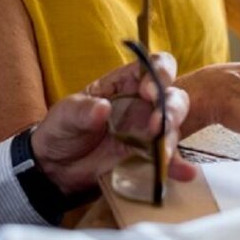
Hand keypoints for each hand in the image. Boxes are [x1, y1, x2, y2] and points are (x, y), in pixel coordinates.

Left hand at [30, 52, 196, 194]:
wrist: (55, 169)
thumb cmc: (63, 129)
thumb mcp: (66, 115)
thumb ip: (83, 110)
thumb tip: (102, 108)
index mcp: (126, 84)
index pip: (156, 66)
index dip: (160, 72)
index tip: (149, 90)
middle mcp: (143, 105)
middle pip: (173, 96)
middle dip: (172, 108)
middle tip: (159, 123)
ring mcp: (147, 132)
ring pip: (174, 127)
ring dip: (172, 137)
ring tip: (163, 153)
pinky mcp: (147, 158)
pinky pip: (167, 160)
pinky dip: (177, 166)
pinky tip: (184, 173)